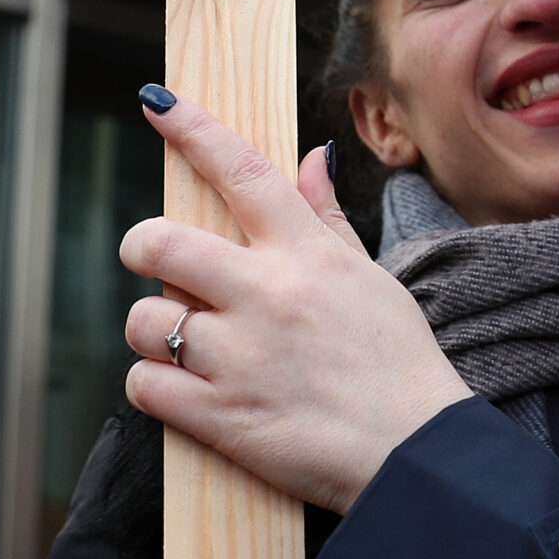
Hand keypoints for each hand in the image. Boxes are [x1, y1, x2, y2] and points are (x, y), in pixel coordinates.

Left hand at [121, 95, 469, 514]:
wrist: (416, 454)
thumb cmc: (399, 362)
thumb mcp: (369, 276)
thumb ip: (325, 218)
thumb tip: (310, 158)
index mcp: (305, 253)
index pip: (240, 169)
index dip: (191, 129)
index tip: (157, 104)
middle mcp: (266, 295)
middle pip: (159, 243)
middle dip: (143, 247)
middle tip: (155, 260)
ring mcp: (239, 358)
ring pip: (143, 319)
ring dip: (151, 328)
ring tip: (184, 343)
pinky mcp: (222, 417)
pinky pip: (144, 384)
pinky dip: (152, 385)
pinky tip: (182, 388)